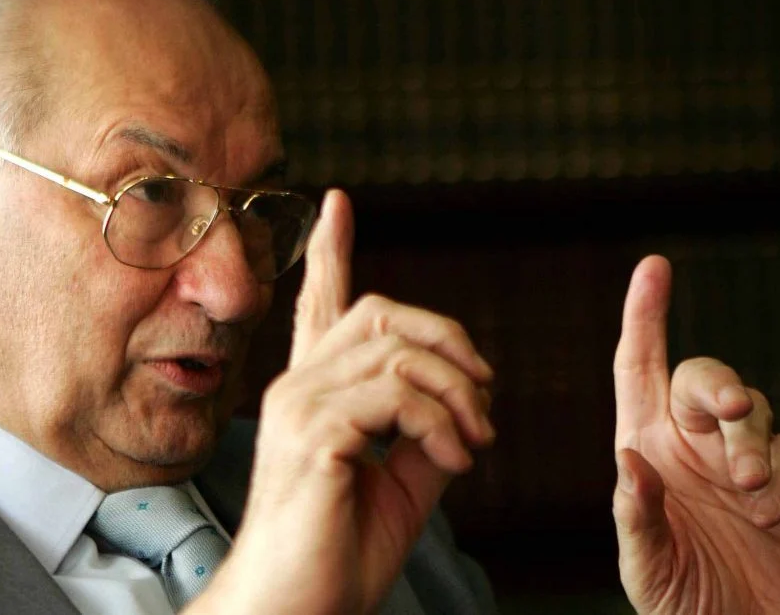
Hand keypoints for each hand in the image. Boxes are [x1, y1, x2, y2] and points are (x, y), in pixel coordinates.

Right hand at [188, 189, 494, 613]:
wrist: (295, 611)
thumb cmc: (339, 554)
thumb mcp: (403, 485)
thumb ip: (427, 434)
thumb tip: (465, 405)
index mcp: (316, 394)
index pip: (321, 306)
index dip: (331, 253)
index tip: (338, 205)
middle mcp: (299, 387)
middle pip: (382, 313)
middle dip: (449, 338)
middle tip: (485, 395)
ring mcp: (301, 407)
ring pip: (398, 352)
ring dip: (458, 392)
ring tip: (477, 442)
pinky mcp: (314, 435)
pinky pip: (397, 396)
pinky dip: (443, 423)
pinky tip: (457, 460)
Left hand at [613, 255, 779, 614]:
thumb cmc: (682, 604)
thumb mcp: (646, 567)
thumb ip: (637, 515)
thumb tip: (628, 458)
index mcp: (648, 448)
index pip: (640, 368)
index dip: (645, 316)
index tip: (653, 266)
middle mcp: (693, 445)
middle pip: (703, 378)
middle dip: (718, 383)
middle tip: (728, 411)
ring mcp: (745, 461)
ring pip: (755, 409)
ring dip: (754, 444)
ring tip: (750, 493)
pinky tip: (773, 516)